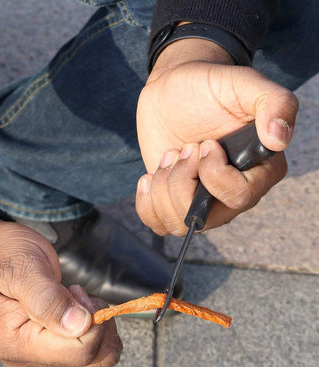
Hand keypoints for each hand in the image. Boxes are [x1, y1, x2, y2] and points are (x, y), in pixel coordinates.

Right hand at [0, 217, 121, 366]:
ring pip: (97, 357)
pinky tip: (67, 308)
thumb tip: (81, 326)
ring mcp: (37, 362)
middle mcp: (26, 361)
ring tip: (67, 298)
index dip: (92, 318)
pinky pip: (87, 352)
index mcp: (16, 344)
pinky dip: (89, 328)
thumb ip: (48, 298)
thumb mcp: (20, 266)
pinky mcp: (46, 356)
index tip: (75, 289)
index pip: (81, 350)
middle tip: (72, 291)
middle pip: (94, 358)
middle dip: (96, 321)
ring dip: (94, 324)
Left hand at [136, 38, 298, 235]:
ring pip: (177, 224)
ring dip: (163, 187)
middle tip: (184, 147)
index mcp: (259, 170)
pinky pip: (158, 224)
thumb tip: (279, 140)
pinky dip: (146, 203)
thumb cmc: (211, 86)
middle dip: (182, 181)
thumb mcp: (244, 84)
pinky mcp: (174, 202)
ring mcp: (201, 201)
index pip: (240, 197)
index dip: (213, 174)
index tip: (204, 144)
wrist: (173, 90)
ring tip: (170, 155)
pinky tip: (150, 176)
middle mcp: (232, 193)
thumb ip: (273, 103)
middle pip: (203, 217)